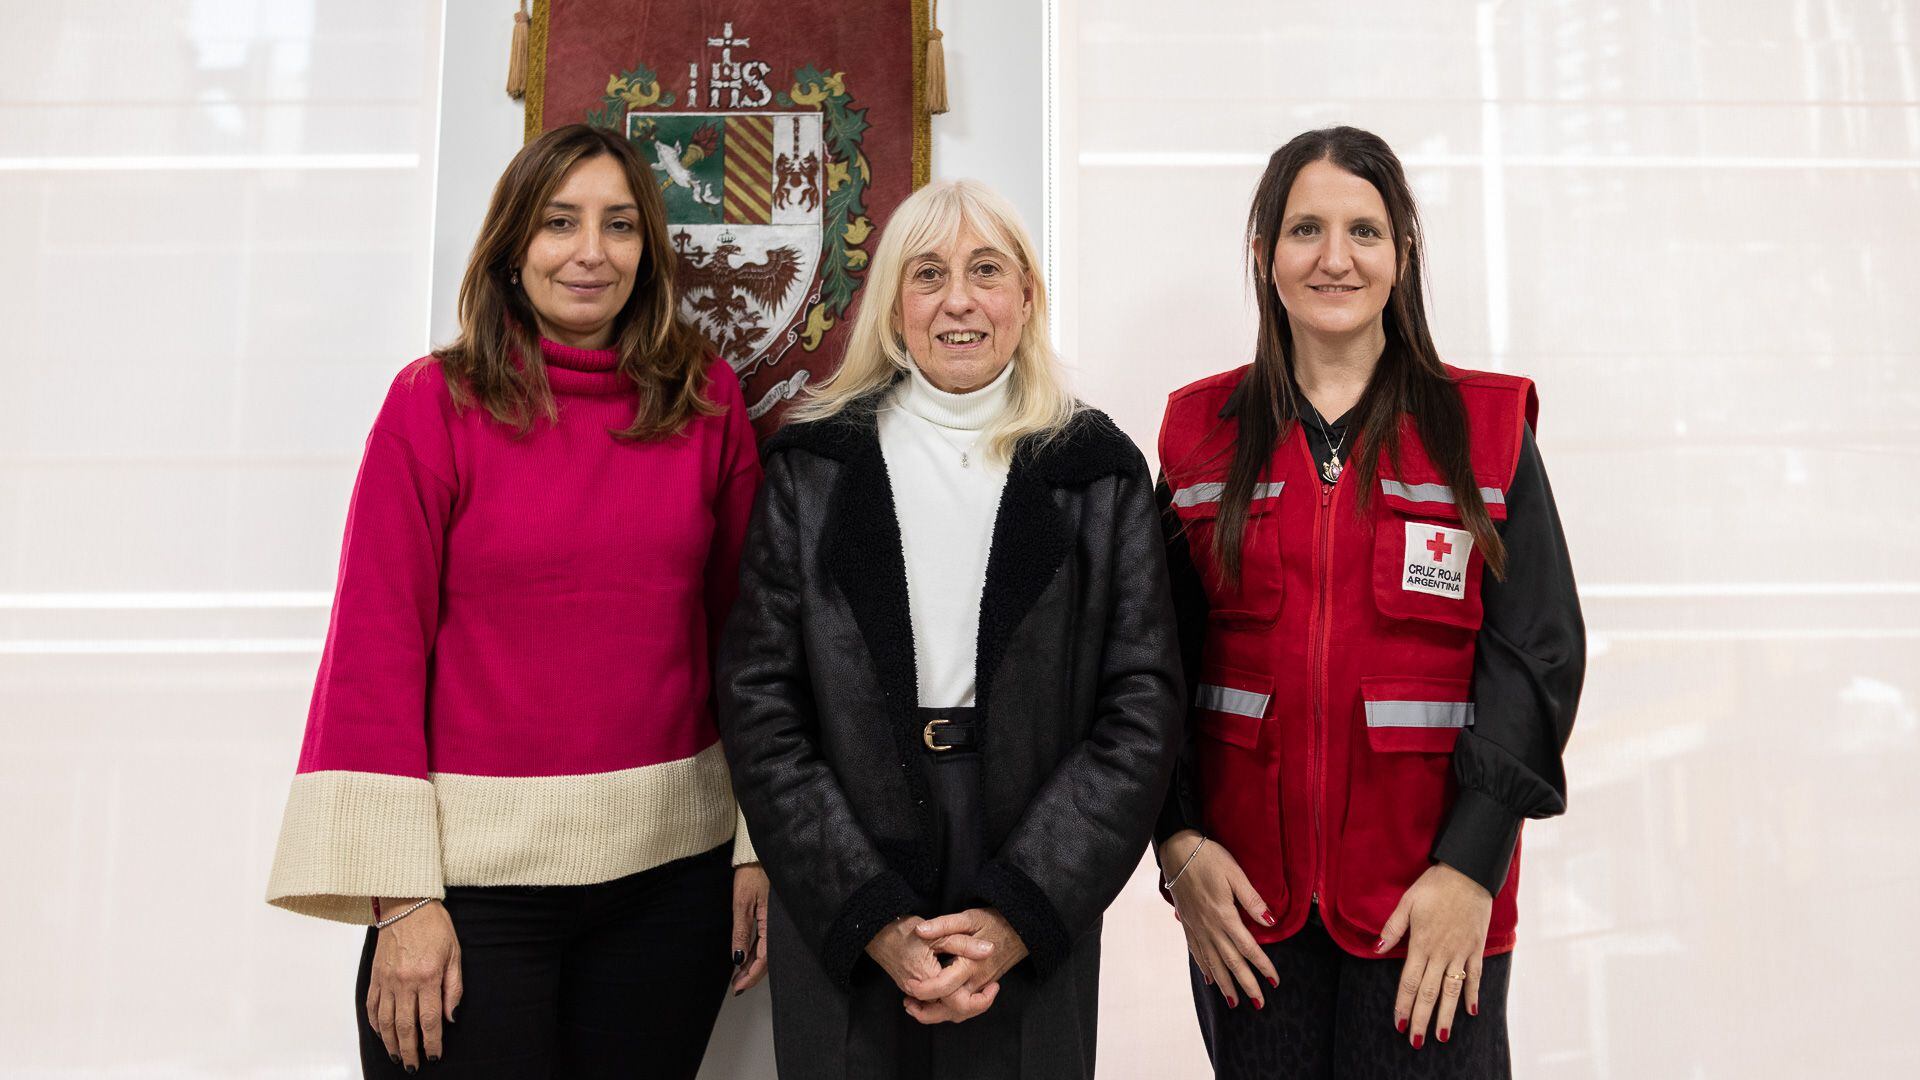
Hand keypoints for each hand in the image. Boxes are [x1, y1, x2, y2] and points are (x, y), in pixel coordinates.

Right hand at [365, 899, 460, 1069]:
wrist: (407, 904)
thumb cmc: (435, 926)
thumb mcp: (455, 954)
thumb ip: (454, 988)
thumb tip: (451, 1017)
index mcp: (427, 977)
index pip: (430, 1020)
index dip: (432, 1042)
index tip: (434, 1056)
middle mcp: (404, 982)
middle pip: (405, 1027)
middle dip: (410, 1051)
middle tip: (414, 1066)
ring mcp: (386, 980)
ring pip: (386, 1021)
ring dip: (391, 1043)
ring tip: (397, 1057)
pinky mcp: (375, 976)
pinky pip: (372, 1006)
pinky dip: (376, 1024)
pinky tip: (382, 1034)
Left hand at [730, 864, 769, 994]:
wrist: (758, 855)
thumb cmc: (752, 874)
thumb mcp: (742, 903)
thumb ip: (741, 932)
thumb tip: (737, 958)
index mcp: (771, 923)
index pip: (763, 958)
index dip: (751, 975)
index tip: (738, 986)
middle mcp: (776, 925)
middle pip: (766, 958)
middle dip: (752, 974)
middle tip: (737, 986)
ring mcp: (775, 922)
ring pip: (766, 951)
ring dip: (754, 965)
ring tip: (739, 977)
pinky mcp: (772, 917)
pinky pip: (766, 940)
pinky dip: (757, 953)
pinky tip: (748, 958)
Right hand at [866, 914, 995, 1011]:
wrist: (877, 932)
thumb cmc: (906, 931)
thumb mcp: (940, 933)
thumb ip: (965, 944)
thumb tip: (989, 950)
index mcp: (930, 979)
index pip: (960, 1002)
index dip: (981, 999)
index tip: (994, 985)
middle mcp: (921, 992)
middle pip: (952, 1012)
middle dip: (974, 1006)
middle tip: (990, 991)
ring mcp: (913, 993)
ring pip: (941, 1011)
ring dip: (960, 1006)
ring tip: (978, 993)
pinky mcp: (910, 990)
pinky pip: (932, 1004)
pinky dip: (947, 1002)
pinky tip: (957, 989)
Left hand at [901, 907, 1027, 1023]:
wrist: (1020, 929)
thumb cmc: (993, 921)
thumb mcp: (967, 918)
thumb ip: (944, 925)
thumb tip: (921, 931)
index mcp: (971, 965)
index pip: (944, 987)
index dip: (923, 990)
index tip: (908, 984)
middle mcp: (977, 981)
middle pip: (952, 1009)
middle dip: (927, 1012)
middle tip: (907, 1002)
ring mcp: (982, 987)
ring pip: (960, 1013)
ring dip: (936, 1015)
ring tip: (914, 1005)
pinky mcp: (983, 988)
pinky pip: (966, 1008)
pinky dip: (948, 1010)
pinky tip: (934, 1001)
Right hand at [1158, 830, 1278, 1009]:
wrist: (1176, 851)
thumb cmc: (1208, 858)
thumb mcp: (1235, 873)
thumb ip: (1252, 900)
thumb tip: (1271, 922)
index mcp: (1224, 915)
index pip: (1248, 948)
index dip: (1263, 966)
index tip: (1275, 981)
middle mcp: (1210, 927)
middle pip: (1231, 962)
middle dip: (1246, 984)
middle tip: (1258, 1004)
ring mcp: (1196, 928)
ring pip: (1212, 962)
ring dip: (1225, 983)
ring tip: (1233, 1002)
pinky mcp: (1187, 924)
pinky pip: (1196, 952)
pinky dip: (1204, 968)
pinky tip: (1209, 979)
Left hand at [1375, 862, 1491, 1047]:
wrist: (1469, 873)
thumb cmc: (1434, 886)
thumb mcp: (1407, 902)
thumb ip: (1393, 928)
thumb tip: (1376, 949)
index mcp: (1421, 944)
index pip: (1409, 982)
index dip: (1402, 1004)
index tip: (1397, 1023)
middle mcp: (1441, 953)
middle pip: (1429, 993)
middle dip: (1421, 1019)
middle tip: (1415, 1041)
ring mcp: (1461, 952)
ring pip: (1452, 990)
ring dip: (1446, 1015)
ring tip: (1441, 1036)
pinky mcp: (1476, 947)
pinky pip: (1475, 976)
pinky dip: (1473, 994)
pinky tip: (1471, 1011)